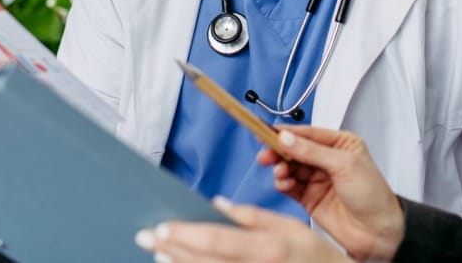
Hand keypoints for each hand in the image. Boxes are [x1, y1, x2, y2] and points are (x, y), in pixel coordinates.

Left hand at [137, 196, 351, 262]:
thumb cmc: (316, 257)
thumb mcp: (290, 227)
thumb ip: (252, 216)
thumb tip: (219, 204)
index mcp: (269, 248)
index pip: (217, 240)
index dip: (185, 235)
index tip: (162, 227)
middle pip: (204, 261)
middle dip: (171, 249)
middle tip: (146, 237)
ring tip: (157, 255)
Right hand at [259, 126, 404, 259]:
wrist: (377, 231)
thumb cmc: (373, 196)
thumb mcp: (344, 165)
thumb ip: (313, 151)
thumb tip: (288, 138)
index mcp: (340, 144)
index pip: (308, 133)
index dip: (287, 132)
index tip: (268, 131)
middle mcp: (327, 159)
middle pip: (295, 149)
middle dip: (279, 150)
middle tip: (267, 153)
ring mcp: (317, 179)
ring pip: (290, 167)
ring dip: (281, 167)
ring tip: (280, 171)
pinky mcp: (309, 197)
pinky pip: (289, 185)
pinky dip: (283, 183)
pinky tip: (283, 183)